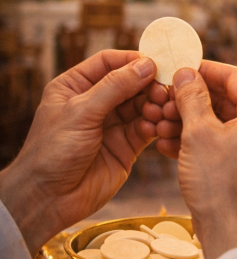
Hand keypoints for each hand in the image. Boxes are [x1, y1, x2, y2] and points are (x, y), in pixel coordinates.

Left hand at [0, 50, 156, 254]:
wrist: (50, 198)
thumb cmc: (52, 152)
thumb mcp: (81, 112)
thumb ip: (114, 87)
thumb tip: (145, 65)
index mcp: (76, 87)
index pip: (109, 63)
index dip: (133, 60)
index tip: (157, 63)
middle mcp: (96, 103)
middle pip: (131, 83)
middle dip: (150, 85)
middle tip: (164, 91)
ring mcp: (113, 124)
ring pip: (143, 105)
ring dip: (156, 106)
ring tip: (162, 111)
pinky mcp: (127, 145)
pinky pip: (148, 128)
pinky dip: (157, 125)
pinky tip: (160, 127)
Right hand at [168, 62, 236, 258]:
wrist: (232, 237)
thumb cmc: (218, 186)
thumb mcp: (198, 134)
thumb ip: (192, 97)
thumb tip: (186, 73)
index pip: (236, 78)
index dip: (204, 70)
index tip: (180, 67)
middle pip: (232, 103)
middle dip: (194, 102)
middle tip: (165, 100)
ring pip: (229, 127)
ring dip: (194, 124)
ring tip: (162, 125)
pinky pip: (233, 148)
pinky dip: (206, 144)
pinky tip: (172, 146)